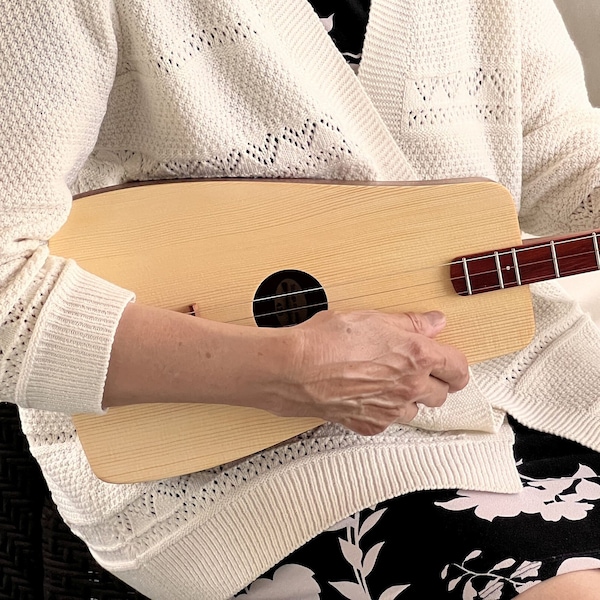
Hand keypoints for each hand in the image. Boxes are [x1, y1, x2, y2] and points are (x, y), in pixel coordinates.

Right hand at [272, 310, 468, 434]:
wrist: (294, 369)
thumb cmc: (327, 339)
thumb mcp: (372, 319)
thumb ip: (410, 323)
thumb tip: (434, 322)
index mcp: (416, 356)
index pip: (458, 368)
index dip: (456, 366)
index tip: (450, 364)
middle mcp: (409, 386)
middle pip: (442, 394)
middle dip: (433, 382)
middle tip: (415, 370)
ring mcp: (390, 410)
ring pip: (416, 411)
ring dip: (409, 398)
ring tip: (386, 381)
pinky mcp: (370, 424)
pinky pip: (389, 421)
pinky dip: (383, 410)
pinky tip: (365, 394)